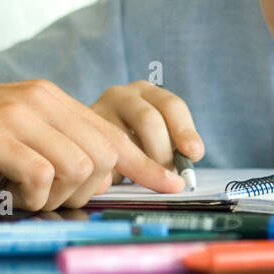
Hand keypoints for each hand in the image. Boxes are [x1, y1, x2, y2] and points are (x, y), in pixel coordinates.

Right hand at [0, 78, 187, 209]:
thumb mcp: (16, 139)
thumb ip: (55, 149)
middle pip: (103, 153)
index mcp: (52, 99)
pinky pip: (40, 174)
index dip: (144, 163)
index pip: (113, 133)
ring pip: (78, 166)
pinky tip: (11, 195)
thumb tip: (96, 180)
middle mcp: (42, 100)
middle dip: (89, 190)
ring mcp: (18, 115)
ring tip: (26, 197)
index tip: (170, 184)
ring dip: (58, 196)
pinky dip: (32, 196)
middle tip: (53, 200)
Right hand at [90, 81, 204, 185]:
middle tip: (168, 176)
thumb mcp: (154, 138)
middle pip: (149, 120)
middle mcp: (121, 95)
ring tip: (143, 180)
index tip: (194, 154)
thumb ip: (170, 147)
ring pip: (123, 140)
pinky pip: (101, 156)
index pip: (171, 105)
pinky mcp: (78, 134)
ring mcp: (97, 110)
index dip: (185, 130)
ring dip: (139, 165)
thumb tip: (190, 163)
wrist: (85, 142)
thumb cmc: (131, 144)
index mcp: (146, 91)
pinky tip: (117, 181)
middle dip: (162, 152)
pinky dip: (114, 173)